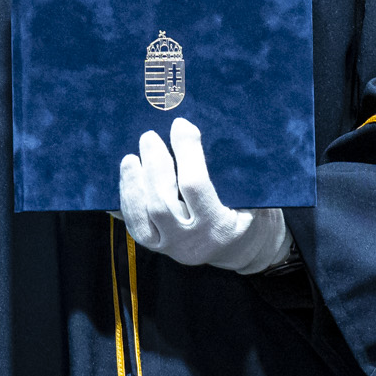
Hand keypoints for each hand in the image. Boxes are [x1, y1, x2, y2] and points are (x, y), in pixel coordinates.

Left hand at [118, 117, 290, 274]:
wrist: (240, 250)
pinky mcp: (157, 248)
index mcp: (220, 228)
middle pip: (162, 204)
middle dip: (153, 167)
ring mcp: (171, 247)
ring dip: (133, 185)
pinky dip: (125, 202)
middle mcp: (191, 242)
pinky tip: (124, 180)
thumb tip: (195, 129)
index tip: (180, 125)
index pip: (195, 186)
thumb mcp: (252, 196)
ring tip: (130, 159)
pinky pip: (134, 227)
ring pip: (142, 219)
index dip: (186, 152)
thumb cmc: (249, 213)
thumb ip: (231, 172)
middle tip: (149, 137)